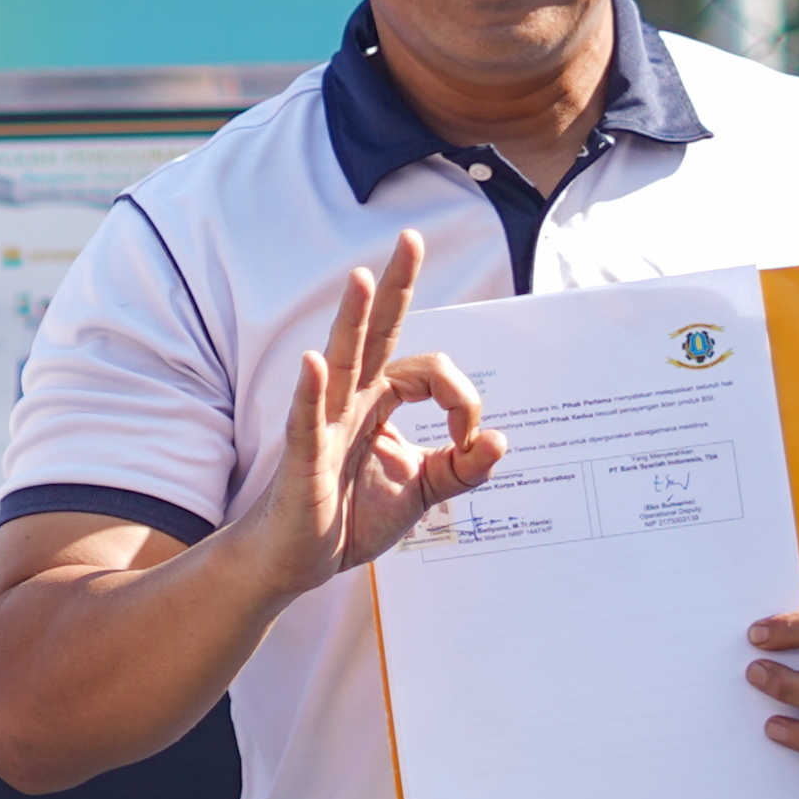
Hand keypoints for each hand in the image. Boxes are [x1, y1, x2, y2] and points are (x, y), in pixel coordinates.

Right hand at [207, 234, 501, 603]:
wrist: (297, 560)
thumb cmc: (348, 518)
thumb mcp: (423, 492)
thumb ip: (463, 467)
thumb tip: (501, 441)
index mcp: (381, 402)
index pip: (431, 373)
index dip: (462, 400)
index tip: (468, 442)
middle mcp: (352, 401)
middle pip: (377, 332)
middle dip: (397, 286)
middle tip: (411, 239)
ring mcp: (325, 424)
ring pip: (342, 361)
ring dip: (352, 319)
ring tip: (362, 278)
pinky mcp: (303, 458)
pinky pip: (308, 418)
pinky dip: (311, 391)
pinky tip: (313, 363)